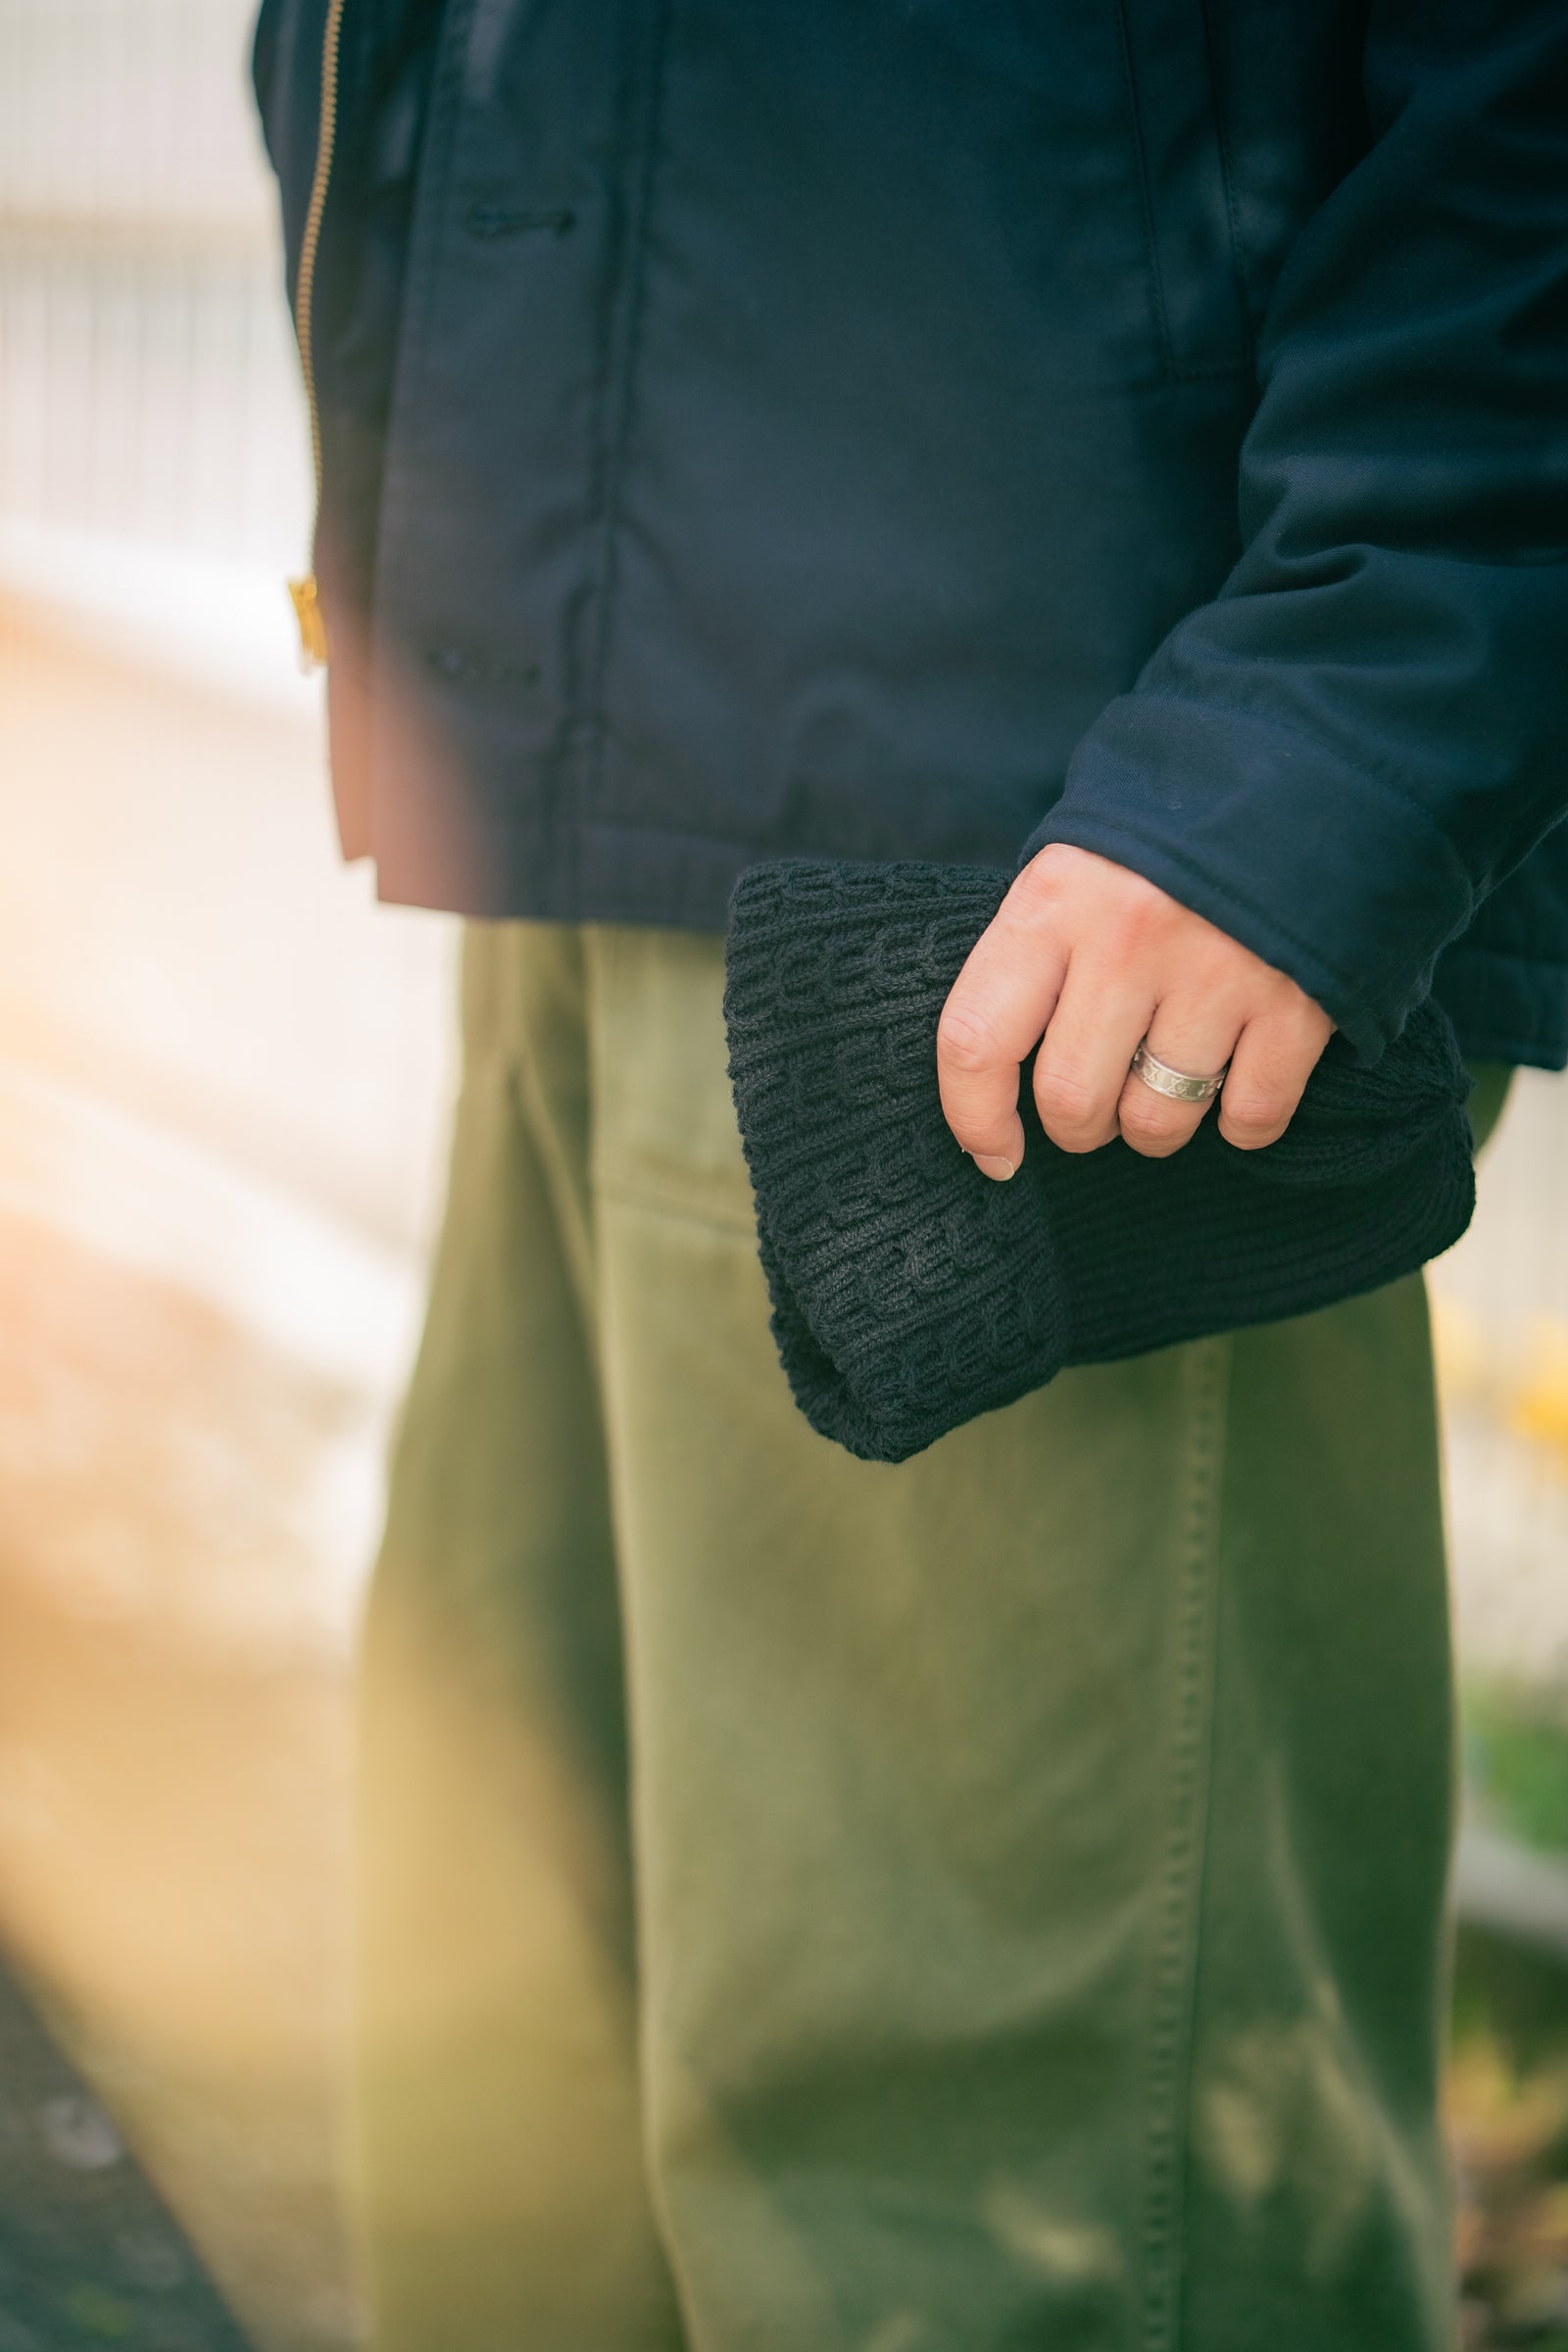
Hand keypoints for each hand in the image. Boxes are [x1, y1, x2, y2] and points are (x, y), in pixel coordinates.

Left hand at [936, 844, 1333, 1174]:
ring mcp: (1219, 973)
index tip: (994, 1153)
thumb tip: (998, 1068)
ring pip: (1157, 1122)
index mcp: (1056, 902)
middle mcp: (1128, 940)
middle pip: (1071, 1099)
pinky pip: (1251, 1116)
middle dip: (1077, 1128)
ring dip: (1154, 1127)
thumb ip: (1039, 951)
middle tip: (1095, 1108)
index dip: (973, 1118)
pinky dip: (1241, 1124)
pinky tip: (1238, 1087)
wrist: (1314, 761)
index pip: (977, 1040)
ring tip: (1165, 1088)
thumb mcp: (1079, 863)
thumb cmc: (1172, 828)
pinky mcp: (1300, 1002)